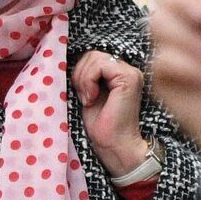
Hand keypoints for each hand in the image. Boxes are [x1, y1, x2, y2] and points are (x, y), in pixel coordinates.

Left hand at [73, 51, 150, 177]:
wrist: (113, 145)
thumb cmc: (101, 124)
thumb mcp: (88, 92)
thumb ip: (86, 75)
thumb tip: (70, 59)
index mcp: (119, 72)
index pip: (92, 56)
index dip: (80, 71)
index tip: (82, 94)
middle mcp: (128, 69)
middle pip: (92, 54)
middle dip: (80, 75)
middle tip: (84, 97)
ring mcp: (130, 72)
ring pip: (94, 57)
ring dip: (83, 79)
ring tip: (88, 99)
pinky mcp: (129, 78)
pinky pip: (100, 65)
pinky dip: (89, 80)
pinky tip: (92, 98)